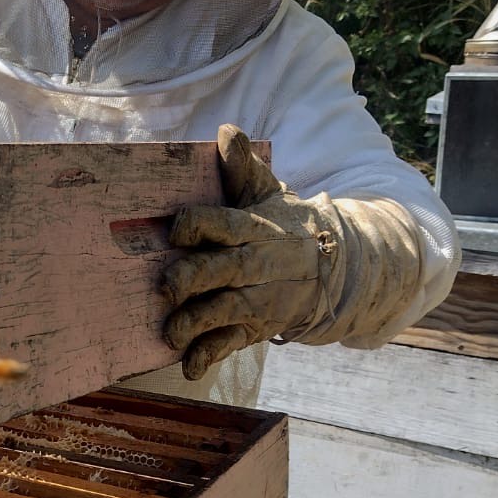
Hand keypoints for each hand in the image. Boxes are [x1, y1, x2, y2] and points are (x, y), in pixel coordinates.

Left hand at [160, 125, 343, 379]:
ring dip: (192, 323)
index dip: (194, 226)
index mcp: (252, 228)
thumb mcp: (269, 192)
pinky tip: (189, 366)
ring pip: (221, 312)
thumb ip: (242, 167)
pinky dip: (207, 357)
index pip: (219, 223)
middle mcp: (254, 264)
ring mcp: (256, 300)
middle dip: (189, 279)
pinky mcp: (254, 327)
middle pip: (218, 272)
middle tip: (166, 285)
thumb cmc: (284, 224)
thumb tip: (226, 131)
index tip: (177, 230)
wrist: (332, 268)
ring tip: (170, 329)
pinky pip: (229, 345)